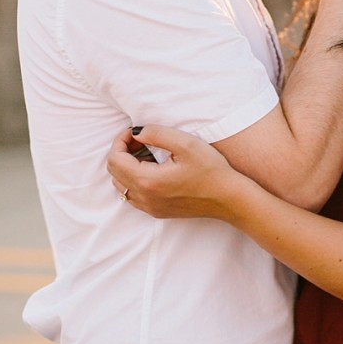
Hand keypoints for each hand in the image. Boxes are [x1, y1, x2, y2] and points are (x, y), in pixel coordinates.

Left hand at [106, 126, 242, 219]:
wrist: (229, 198)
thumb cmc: (211, 170)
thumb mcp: (185, 143)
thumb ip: (156, 133)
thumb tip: (136, 132)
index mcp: (148, 181)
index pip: (115, 159)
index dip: (120, 141)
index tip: (135, 132)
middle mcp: (144, 198)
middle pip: (114, 172)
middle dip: (122, 151)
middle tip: (141, 140)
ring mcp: (149, 207)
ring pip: (121, 184)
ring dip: (127, 165)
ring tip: (147, 152)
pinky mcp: (156, 211)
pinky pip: (132, 194)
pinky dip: (134, 178)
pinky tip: (153, 168)